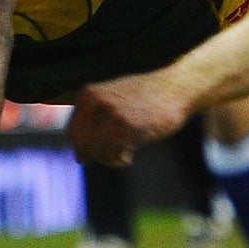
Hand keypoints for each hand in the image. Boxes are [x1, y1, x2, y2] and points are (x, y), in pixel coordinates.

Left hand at [67, 72, 190, 165]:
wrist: (175, 87)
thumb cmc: (146, 96)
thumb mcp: (112, 98)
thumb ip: (92, 119)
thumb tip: (79, 158)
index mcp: (88, 94)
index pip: (73, 133)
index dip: (84, 147)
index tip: (100, 151)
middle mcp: (96, 102)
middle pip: (83, 145)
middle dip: (96, 155)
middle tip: (114, 154)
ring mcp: (112, 114)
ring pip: (97, 152)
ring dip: (110, 159)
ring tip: (123, 154)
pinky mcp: (129, 127)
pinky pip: (114, 156)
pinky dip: (121, 160)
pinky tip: (130, 155)